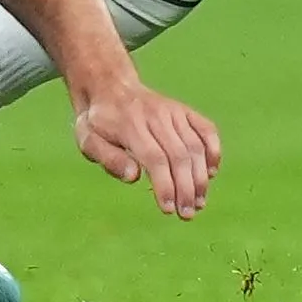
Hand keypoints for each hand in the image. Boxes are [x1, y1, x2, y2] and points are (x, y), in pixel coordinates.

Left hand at [69, 79, 222, 218]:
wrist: (110, 87)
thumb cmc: (98, 123)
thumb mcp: (87, 140)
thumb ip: (108, 159)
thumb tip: (134, 177)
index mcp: (129, 125)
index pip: (154, 158)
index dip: (165, 186)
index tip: (169, 210)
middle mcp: (156, 115)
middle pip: (179, 155)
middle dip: (186, 188)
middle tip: (187, 215)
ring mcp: (173, 111)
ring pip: (195, 146)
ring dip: (201, 177)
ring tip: (199, 203)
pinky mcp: (184, 110)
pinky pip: (207, 129)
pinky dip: (214, 151)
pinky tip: (212, 173)